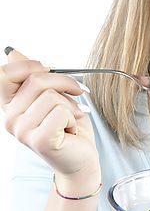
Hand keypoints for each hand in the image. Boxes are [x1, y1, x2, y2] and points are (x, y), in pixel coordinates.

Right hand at [0, 47, 99, 177]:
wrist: (81, 157)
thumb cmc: (68, 126)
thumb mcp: (52, 95)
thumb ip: (33, 76)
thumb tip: (12, 52)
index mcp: (9, 105)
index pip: (4, 74)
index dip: (29, 65)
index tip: (50, 68)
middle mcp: (10, 118)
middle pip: (36, 80)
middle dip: (65, 82)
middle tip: (78, 93)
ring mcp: (22, 131)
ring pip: (51, 96)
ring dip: (71, 104)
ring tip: (71, 117)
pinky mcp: (40, 140)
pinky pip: (60, 112)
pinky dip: (73, 117)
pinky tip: (71, 128)